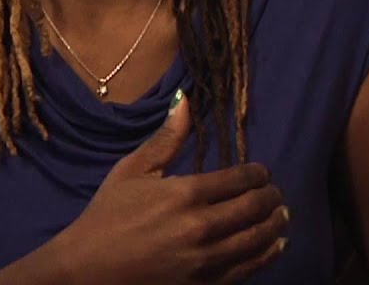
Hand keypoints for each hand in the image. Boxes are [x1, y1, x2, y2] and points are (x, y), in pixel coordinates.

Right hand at [52, 90, 289, 284]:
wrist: (87, 271)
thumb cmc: (107, 216)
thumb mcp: (132, 171)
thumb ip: (165, 139)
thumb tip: (185, 100)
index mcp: (185, 194)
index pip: (239, 179)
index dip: (257, 174)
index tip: (262, 172)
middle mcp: (201, 227)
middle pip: (253, 208)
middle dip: (271, 197)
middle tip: (276, 193)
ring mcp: (205, 260)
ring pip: (257, 239)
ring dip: (275, 225)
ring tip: (282, 215)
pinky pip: (247, 269)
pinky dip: (267, 255)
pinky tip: (275, 245)